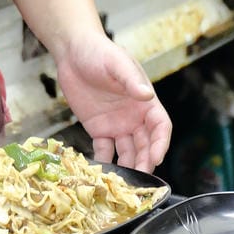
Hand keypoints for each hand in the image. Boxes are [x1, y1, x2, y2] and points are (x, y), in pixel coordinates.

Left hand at [53, 30, 171, 171]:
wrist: (72, 52)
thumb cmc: (99, 52)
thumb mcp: (117, 63)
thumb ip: (131, 80)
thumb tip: (146, 95)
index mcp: (145, 101)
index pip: (161, 127)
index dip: (161, 143)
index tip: (156, 158)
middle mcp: (134, 116)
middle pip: (146, 144)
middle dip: (145, 162)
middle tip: (140, 179)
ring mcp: (117, 124)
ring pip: (127, 151)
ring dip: (128, 166)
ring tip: (123, 182)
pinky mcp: (98, 129)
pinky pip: (104, 150)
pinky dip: (105, 162)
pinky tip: (102, 173)